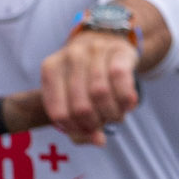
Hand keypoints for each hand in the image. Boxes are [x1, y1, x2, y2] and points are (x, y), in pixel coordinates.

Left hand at [40, 29, 142, 143]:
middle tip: (103, 124)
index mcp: (51, 69)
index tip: (86, 131)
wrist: (107, 38)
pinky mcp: (118, 51)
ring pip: (101, 94)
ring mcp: (94, 51)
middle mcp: (70, 56)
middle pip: (81, 107)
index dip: (75, 129)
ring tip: (116, 116)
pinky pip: (121, 80)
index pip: (59, 113)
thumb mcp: (72, 94)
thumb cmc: (86, 75)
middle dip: (95, 124)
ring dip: (112, 114)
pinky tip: (127, 105)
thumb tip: (99, 140)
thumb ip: (78, 124)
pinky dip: (125, 100)